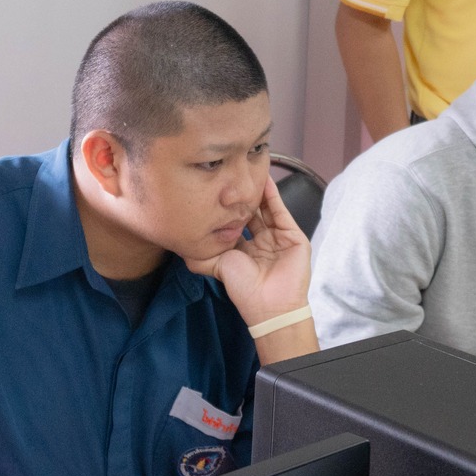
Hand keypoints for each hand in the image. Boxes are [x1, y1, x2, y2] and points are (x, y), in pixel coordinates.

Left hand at [185, 176, 311, 327]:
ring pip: (266, 208)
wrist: (269, 305)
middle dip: (242, 196)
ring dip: (257, 191)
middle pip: (251, 212)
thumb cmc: (243, 289)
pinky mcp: (293, 236)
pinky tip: (264, 180)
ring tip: (247, 170)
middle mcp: (261, 242)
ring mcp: (278, 238)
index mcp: (244, 250)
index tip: (216, 190)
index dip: (227, 208)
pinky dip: (272, 195)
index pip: (235, 222)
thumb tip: (182, 247)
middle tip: (231, 174)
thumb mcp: (217, 267)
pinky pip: (281, 211)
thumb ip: (200, 256)